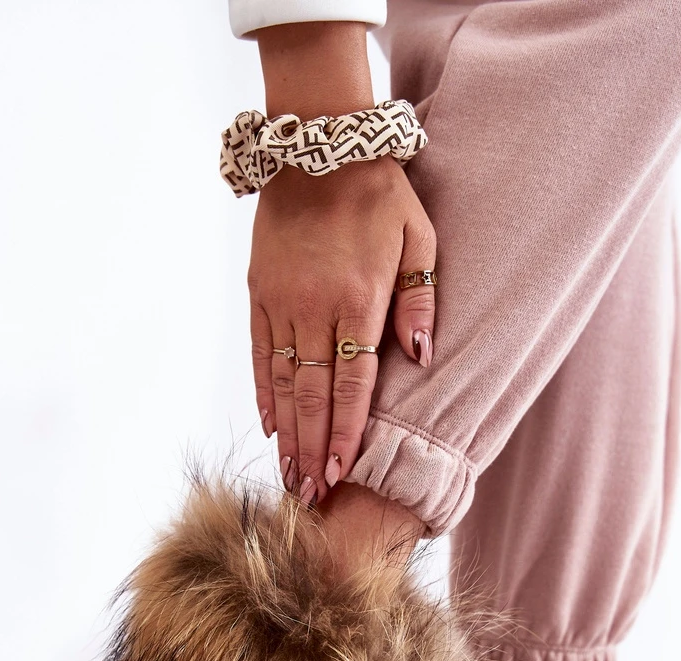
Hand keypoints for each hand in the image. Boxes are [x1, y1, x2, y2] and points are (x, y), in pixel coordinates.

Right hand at [247, 21, 436, 505]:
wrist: (320, 145)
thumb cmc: (381, 195)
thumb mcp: (419, 239)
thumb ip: (421, 301)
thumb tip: (419, 357)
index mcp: (360, 301)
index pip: (354, 383)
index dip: (347, 432)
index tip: (341, 473)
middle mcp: (316, 308)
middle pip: (313, 394)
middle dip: (313, 448)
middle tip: (310, 494)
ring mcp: (282, 301)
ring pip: (283, 380)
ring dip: (286, 432)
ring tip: (288, 473)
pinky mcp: (260, 291)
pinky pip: (261, 351)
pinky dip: (264, 390)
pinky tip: (269, 424)